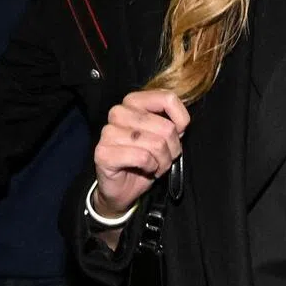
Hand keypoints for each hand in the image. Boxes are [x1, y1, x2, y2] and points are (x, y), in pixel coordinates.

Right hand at [93, 89, 189, 219]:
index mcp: (134, 101)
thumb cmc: (145, 158)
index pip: (168, 98)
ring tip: (157, 165)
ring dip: (163, 160)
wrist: (123, 187)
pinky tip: (146, 169)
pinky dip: (151, 167)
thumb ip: (173, 122)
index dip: (181, 119)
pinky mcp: (103, 153)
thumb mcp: (165, 136)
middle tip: (166, 157)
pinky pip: (143, 158)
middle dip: (173, 147)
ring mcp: (108, 132)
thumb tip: (182, 123)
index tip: (179, 133)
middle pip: (166, 126)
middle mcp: (118, 112)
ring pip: (156, 144)